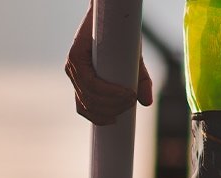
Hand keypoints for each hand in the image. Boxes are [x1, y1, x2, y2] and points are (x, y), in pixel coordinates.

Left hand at [65, 5, 151, 125]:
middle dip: (111, 110)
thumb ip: (139, 82)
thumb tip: (147, 103)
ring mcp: (73, 65)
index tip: (114, 122)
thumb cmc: (120, 37)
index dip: (97, 118)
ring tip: (131, 97)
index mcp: (82, 80)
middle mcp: (74, 74)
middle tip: (131, 105)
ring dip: (112, 102)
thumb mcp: (131, 64)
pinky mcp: (75, 56)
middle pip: (88, 104)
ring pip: (89, 95)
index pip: (84, 108)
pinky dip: (108, 91)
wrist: (111, 13)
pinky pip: (90, 82)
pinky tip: (124, 92)